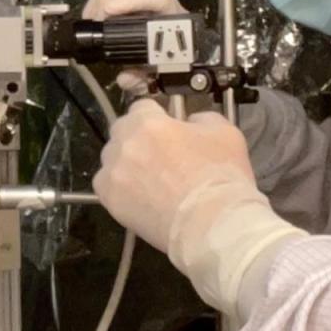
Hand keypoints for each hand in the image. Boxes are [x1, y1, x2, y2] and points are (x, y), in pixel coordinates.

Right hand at [81, 0, 183, 92]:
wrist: (174, 63)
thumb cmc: (166, 67)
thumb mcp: (154, 78)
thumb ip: (141, 80)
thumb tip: (124, 78)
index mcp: (173, 18)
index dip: (133, 0)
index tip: (109, 11)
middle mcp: (158, 1)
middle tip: (97, 18)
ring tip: (92, 19)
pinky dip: (97, 0)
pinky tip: (91, 16)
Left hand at [91, 99, 256, 253]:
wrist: (213, 223)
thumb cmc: (221, 176)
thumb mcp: (225, 132)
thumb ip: (201, 119)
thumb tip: (189, 122)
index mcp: (148, 123)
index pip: (142, 107)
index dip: (156, 117)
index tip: (166, 129)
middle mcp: (125, 144)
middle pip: (122, 131)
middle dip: (138, 138)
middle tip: (160, 156)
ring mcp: (113, 173)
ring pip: (112, 160)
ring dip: (127, 163)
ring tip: (151, 181)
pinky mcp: (109, 200)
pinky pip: (106, 186)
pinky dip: (119, 188)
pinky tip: (140, 197)